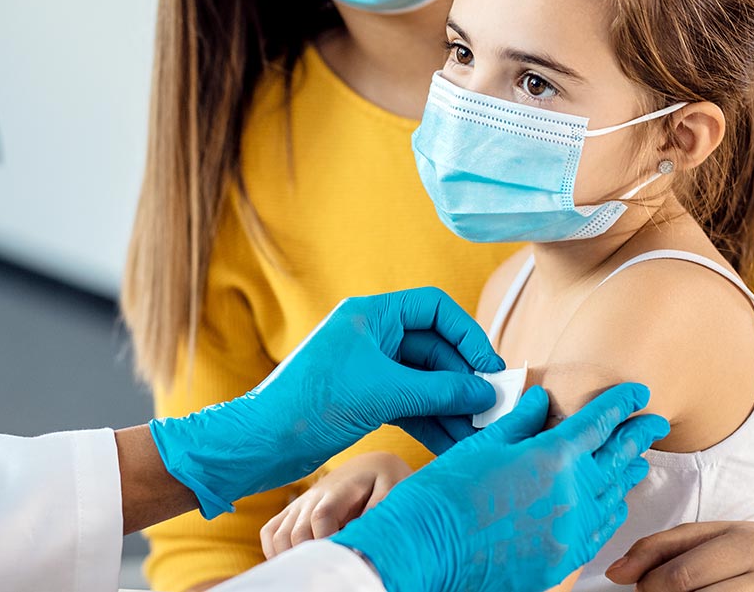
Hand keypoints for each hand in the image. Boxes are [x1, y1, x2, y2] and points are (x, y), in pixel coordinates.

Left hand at [149, 287, 502, 517]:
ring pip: (423, 382)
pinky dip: (431, 422)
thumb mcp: (385, 392)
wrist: (261, 442)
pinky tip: (453, 443)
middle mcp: (371, 336)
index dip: (468, 335)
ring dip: (451, 407)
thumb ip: (440, 390)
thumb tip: (486, 392)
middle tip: (492, 409)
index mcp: (371, 315)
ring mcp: (368, 369)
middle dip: (463, 380)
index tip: (492, 369)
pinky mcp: (364, 400)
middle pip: (434, 349)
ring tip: (479, 434)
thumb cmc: (313, 404)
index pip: (435, 309)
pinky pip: (409, 405)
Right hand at [261, 453, 411, 558]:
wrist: (367, 466)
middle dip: (309, 556)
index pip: (321, 517)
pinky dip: (274, 549)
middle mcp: (312, 497)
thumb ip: (380, 508)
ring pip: (278, 535)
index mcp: (337, 491)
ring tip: (311, 571)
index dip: (325, 541)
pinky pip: (270, 531)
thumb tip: (366, 533)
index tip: (340, 559)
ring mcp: (299, 504)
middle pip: (297, 532)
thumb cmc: (382, 480)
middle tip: (329, 572)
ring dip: (289, 556)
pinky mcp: (292, 511)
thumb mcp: (392, 487)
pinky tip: (292, 562)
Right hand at [333, 383, 668, 591]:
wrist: (424, 550)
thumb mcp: (480, 445)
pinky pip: (599, 531)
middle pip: (617, 458)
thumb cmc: (442, 495)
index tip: (637, 393)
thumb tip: (540, 399)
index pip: (599, 422)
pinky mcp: (560, 559)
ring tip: (638, 461)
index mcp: (551, 457)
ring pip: (613, 497)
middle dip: (639, 436)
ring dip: (627, 474)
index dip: (622, 404)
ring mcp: (569, 531)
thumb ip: (519, 422)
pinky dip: (611, 512)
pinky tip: (613, 504)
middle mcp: (571, 494)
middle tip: (656, 423)